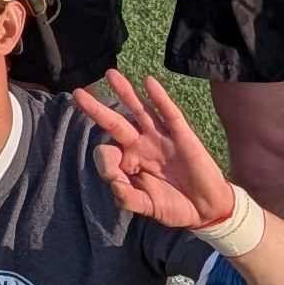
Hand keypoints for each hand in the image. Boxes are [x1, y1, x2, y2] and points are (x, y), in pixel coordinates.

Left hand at [65, 70, 239, 234]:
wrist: (206, 210)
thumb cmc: (174, 206)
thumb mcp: (146, 206)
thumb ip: (126, 197)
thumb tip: (112, 181)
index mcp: (129, 162)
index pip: (107, 151)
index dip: (105, 162)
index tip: (115, 178)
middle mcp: (142, 145)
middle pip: (115, 122)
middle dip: (97, 108)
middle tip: (77, 94)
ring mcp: (161, 138)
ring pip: (139, 110)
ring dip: (125, 92)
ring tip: (110, 74)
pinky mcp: (182, 136)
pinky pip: (169, 114)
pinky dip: (160, 98)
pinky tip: (148, 82)